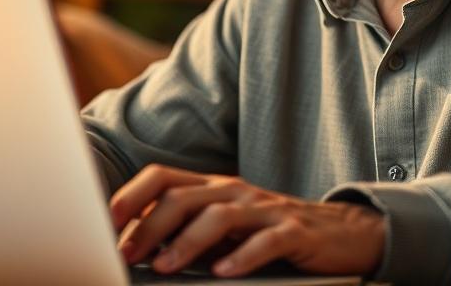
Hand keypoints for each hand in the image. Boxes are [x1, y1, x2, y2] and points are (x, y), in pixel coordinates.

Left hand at [109, 164, 384, 277]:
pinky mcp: (296, 230)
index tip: (105, 220)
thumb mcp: (228, 228)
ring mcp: (266, 208)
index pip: (164, 177)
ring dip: (187, 242)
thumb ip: (188, 230)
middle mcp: (236, 191)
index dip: (132, 194)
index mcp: (214, 187)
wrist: (344, 234)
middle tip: (127, 253)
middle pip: (184, 196)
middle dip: (149, 225)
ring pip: (220, 216)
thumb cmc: (273, 233)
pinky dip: (242, 256)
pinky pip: (266, 240)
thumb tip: (136, 247)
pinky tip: (223, 273)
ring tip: (165, 267)